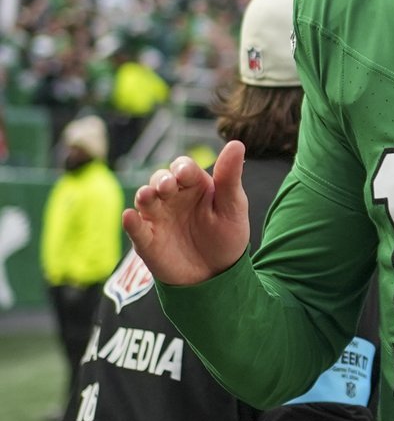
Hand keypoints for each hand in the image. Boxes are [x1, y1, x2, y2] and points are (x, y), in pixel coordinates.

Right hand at [122, 141, 249, 285]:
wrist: (218, 276)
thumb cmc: (226, 236)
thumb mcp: (233, 207)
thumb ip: (230, 177)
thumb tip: (237, 144)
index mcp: (194, 185)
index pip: (183, 168)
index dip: (182, 168)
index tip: (184, 173)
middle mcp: (172, 197)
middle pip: (160, 179)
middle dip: (162, 180)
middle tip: (167, 186)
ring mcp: (158, 217)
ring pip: (144, 199)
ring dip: (144, 195)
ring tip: (148, 195)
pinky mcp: (147, 240)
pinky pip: (136, 228)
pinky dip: (131, 222)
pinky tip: (130, 217)